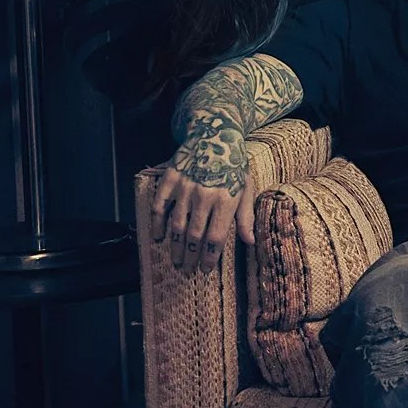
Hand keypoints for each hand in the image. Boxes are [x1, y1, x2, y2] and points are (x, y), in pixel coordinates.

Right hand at [148, 131, 256, 272]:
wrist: (214, 136)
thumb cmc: (233, 167)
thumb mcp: (246, 188)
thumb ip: (245, 216)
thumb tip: (249, 242)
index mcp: (226, 199)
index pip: (216, 237)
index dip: (209, 257)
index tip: (205, 269)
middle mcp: (204, 195)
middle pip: (195, 235)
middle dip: (191, 257)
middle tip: (187, 271)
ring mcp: (184, 188)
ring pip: (177, 225)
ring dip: (175, 246)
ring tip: (177, 261)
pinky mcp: (169, 181)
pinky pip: (159, 207)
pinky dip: (157, 224)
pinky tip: (157, 238)